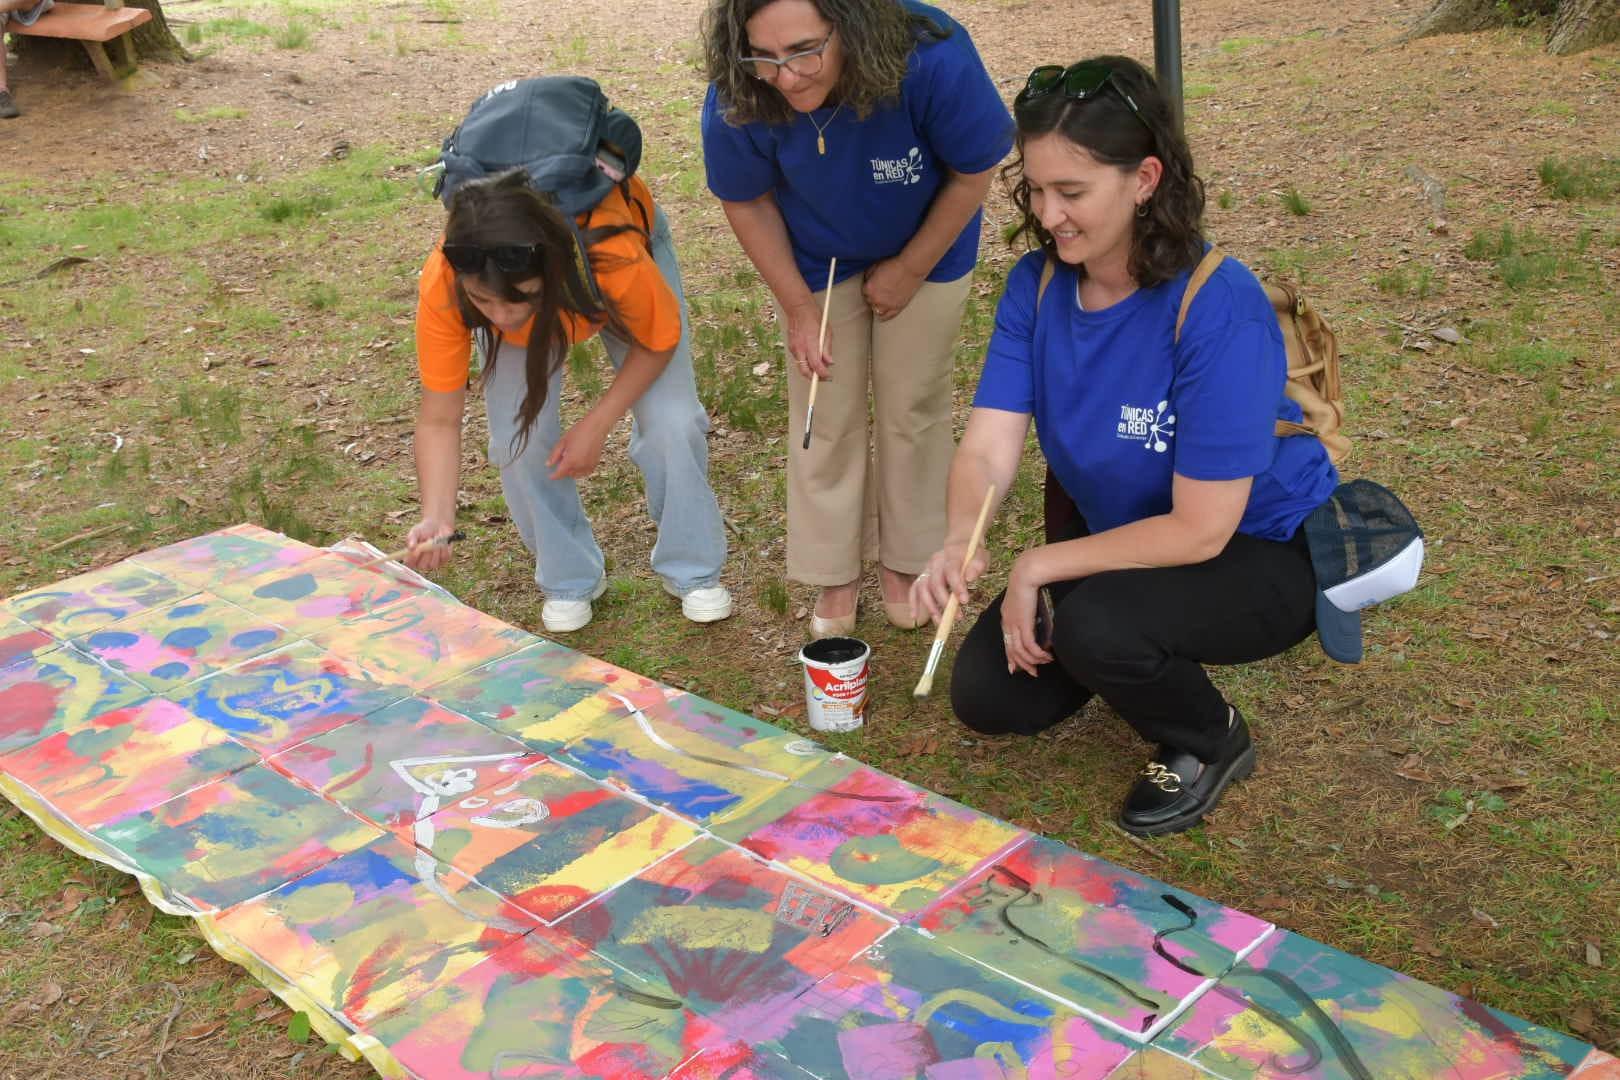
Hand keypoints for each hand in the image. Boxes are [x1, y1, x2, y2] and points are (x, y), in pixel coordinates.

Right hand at [403, 518, 454, 571]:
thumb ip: (411, 539)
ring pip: (434, 564)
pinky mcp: (444, 559)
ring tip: (433, 539)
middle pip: (422, 566)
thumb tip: (411, 548)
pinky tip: (441, 541)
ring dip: (435, 550)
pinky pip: (444, 557)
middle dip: (425, 554)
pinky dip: (443, 548)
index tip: (416, 550)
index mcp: (412, 558)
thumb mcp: (415, 532)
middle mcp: (422, 563)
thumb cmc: (423, 530)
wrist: (438, 525)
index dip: (412, 559)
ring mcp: (434, 563)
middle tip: (427, 541)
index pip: (410, 564)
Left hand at [547, 415, 610, 479]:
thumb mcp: (563, 442)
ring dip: (572, 471)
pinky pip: (585, 472)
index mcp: (570, 461)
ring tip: (571, 459)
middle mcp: (580, 466)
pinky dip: (580, 470)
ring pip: (577, 474)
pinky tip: (579, 461)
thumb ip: (555, 455)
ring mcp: (588, 466)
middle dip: (563, 470)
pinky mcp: (595, 464)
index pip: (560, 474)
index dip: (554, 476)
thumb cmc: (579, 432)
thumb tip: (548, 465)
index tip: (550, 475)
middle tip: (562, 459)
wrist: (596, 427)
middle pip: (568, 474)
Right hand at [785, 298, 833, 379]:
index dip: (823, 374)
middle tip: (823, 377)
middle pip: (805, 371)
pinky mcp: (791, 347)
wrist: (798, 308)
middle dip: (814, 377)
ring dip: (810, 369)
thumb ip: (827, 349)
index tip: (829, 376)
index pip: (816, 365)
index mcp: (810, 344)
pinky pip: (798, 359)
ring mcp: (793, 348)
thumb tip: (830, 362)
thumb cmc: (814, 317)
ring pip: (801, 366)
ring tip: (820, 365)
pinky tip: (812, 356)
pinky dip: (806, 361)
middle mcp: (800, 348)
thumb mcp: (826, 331)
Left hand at [862, 257, 924, 321]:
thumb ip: (868, 276)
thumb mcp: (875, 266)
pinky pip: (887, 317)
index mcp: (869, 289)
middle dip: (872, 296)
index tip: (872, 285)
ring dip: (877, 306)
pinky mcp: (897, 308)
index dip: (868, 288)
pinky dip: (884, 316)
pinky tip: (883, 314)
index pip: (864, 292)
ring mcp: (887, 306)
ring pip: (876, 310)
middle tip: (878, 291)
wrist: (910, 268)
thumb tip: (867, 282)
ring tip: (880, 301)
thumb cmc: (893, 265)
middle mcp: (876, 300)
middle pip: (870, 301)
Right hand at [909, 540, 989, 624]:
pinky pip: (914, 590)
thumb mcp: (981, 556)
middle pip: (935, 583)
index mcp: (951, 555)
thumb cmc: (972, 554)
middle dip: (945, 602)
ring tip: (940, 622)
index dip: (956, 586)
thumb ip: (977, 566)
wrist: (960, 545)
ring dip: (930, 606)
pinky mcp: (922, 576)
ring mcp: (927, 569)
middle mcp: (935, 562)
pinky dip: (913, 603)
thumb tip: (969, 578)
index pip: (951, 571)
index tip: (964, 601)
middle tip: (957, 616)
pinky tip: (914, 616)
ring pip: (923, 588)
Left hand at [1001, 553, 1054, 676]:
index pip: (1006, 641)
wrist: (1026, 573)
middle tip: (1033, 672)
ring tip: (1045, 662)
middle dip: (1022, 664)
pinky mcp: (1023, 623)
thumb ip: (1026, 611)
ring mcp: (1014, 624)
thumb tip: (1035, 620)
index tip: (1015, 667)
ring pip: (1021, 651)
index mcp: (1006, 617)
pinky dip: (1037, 653)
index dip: (1011, 656)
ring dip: (1034, 660)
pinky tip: (1046, 655)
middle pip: (1012, 650)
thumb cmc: (1028, 582)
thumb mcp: (1024, 599)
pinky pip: (1029, 645)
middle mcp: (1007, 623)